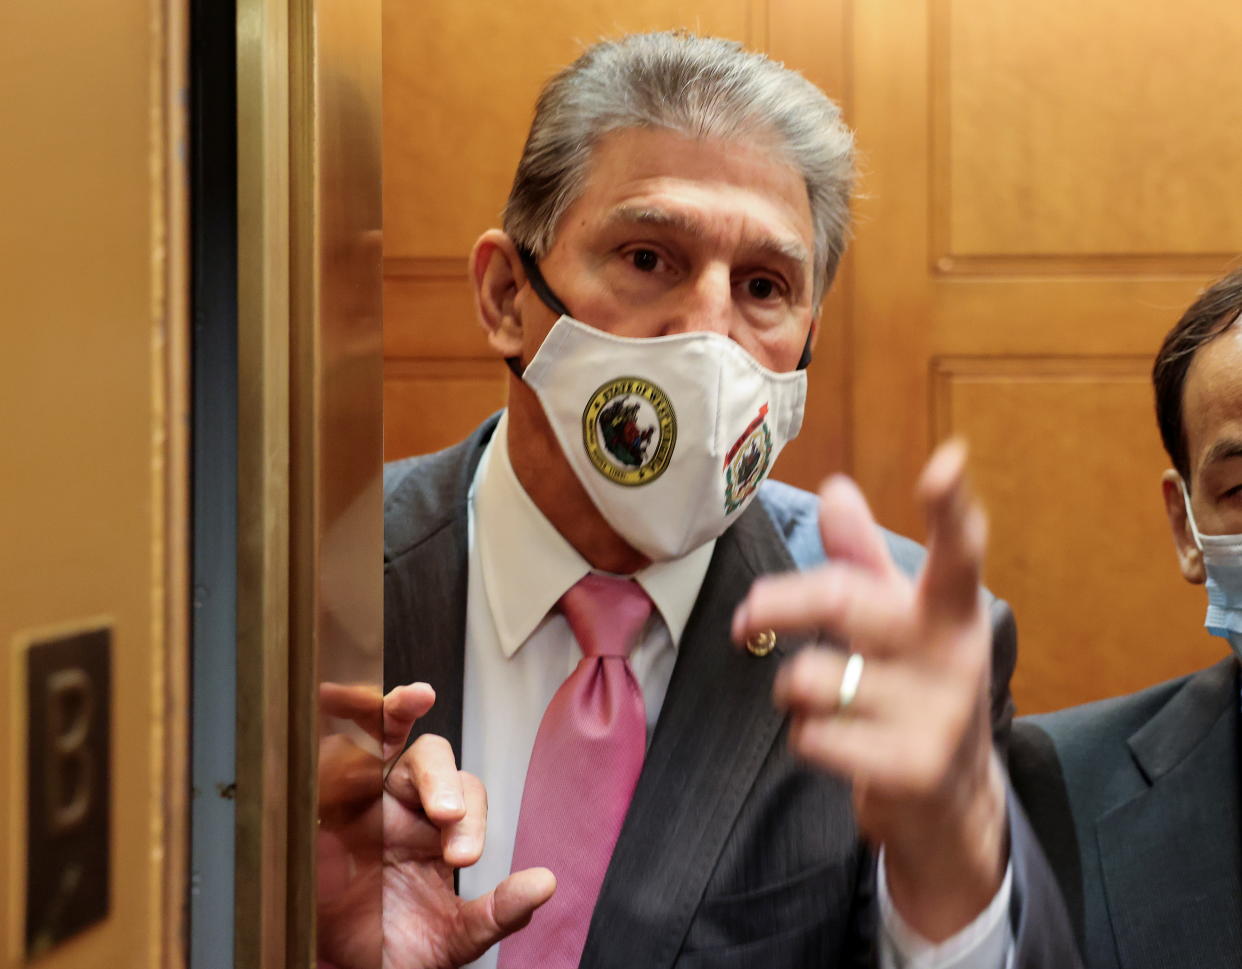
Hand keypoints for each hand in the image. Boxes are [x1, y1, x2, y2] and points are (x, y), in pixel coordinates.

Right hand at [316, 683, 555, 967]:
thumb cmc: (401, 950)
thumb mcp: (456, 937)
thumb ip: (499, 912)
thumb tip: (545, 883)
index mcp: (438, 830)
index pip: (465, 793)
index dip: (471, 816)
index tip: (463, 858)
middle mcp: (401, 807)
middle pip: (427, 756)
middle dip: (438, 776)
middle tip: (446, 817)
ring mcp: (358, 806)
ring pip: (377, 740)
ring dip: (392, 715)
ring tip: (407, 702)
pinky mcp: (317, 817)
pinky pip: (323, 766)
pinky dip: (334, 738)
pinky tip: (335, 719)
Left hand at [731, 442, 1005, 940]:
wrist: (954, 804)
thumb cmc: (913, 688)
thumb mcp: (899, 619)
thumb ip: (862, 558)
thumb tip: (835, 488)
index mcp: (950, 609)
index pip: (956, 550)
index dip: (950, 506)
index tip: (947, 462)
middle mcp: (952, 653)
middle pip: (839, 600)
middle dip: (775, 604)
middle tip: (746, 619)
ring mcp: (937, 714)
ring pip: (808, 677)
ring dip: (790, 689)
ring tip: (820, 700)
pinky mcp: (911, 768)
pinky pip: (810, 735)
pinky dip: (803, 737)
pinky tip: (836, 743)